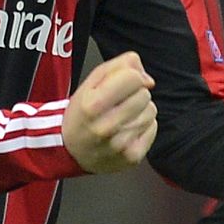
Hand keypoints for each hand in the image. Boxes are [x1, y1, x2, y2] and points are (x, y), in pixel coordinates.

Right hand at [62, 50, 157, 172]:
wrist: (70, 151)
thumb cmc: (82, 112)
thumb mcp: (91, 82)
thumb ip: (120, 66)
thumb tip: (149, 80)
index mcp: (92, 105)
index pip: (133, 77)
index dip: (130, 76)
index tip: (121, 85)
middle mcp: (106, 127)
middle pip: (144, 94)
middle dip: (134, 94)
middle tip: (118, 104)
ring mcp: (120, 145)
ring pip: (151, 111)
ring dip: (140, 110)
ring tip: (121, 118)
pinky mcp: (132, 157)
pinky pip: (153, 128)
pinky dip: (144, 127)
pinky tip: (126, 131)